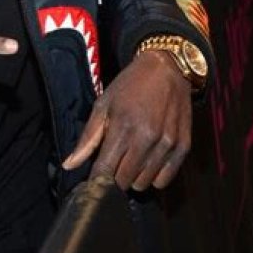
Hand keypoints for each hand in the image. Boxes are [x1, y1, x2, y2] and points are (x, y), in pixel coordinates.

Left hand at [62, 51, 191, 190]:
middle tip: (113, 164)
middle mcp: (147, 139)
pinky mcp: (183, 147)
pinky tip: (148, 162)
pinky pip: (164, 180)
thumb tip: (69, 165)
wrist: (167, 69)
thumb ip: (88, 138)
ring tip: (130, 160)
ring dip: (133, 178)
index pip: (105, 171)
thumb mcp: (103, 105)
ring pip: (143, 183)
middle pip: (124, 181)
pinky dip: (153, 177)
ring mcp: (167, 145)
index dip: (96, 179)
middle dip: (114, 178)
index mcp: (123, 128)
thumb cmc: (130, 86)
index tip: (94, 178)